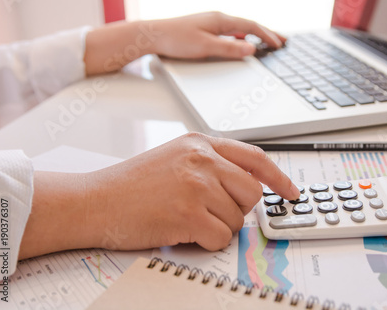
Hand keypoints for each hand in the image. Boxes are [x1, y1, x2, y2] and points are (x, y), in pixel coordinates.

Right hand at [20, 133, 298, 257]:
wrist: (95, 200)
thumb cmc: (132, 184)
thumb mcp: (175, 157)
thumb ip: (212, 164)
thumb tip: (248, 186)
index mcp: (200, 144)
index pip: (255, 157)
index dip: (278, 177)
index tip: (291, 192)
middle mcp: (201, 160)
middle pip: (251, 193)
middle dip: (237, 209)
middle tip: (210, 212)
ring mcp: (196, 185)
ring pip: (237, 219)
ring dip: (217, 227)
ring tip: (186, 219)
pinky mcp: (188, 213)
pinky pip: (221, 237)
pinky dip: (206, 242)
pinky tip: (182, 230)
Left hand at [150, 11, 286, 58]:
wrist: (152, 35)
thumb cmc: (176, 40)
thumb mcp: (205, 47)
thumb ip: (229, 49)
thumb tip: (251, 49)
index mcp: (220, 20)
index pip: (250, 26)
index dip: (267, 35)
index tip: (279, 44)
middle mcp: (217, 19)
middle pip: (248, 25)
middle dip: (266, 33)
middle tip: (282, 40)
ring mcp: (211, 23)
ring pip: (239, 28)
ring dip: (254, 35)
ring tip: (266, 41)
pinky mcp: (204, 29)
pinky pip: (229, 31)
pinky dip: (241, 36)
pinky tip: (241, 41)